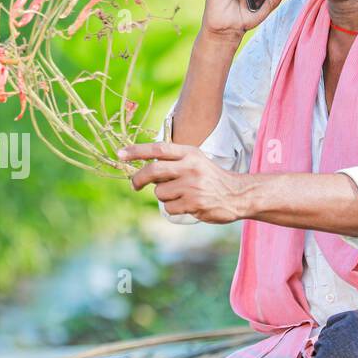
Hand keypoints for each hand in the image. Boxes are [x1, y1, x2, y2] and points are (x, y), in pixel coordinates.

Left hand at [119, 141, 245, 223]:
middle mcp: (191, 167)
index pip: (158, 149)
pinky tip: (188, 204)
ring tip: (181, 195)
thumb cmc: (209, 178)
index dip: (137, 151)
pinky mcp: (194, 203)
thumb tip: (143, 168)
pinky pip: (169, 207)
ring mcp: (193, 186)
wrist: (237, 194)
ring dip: (164, 196)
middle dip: (138, 179)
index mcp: (189, 154)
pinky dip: (174, 208)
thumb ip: (172, 162)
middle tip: (135, 185)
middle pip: (153, 171)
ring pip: (160, 193)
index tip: (120, 154)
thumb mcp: (194, 161)